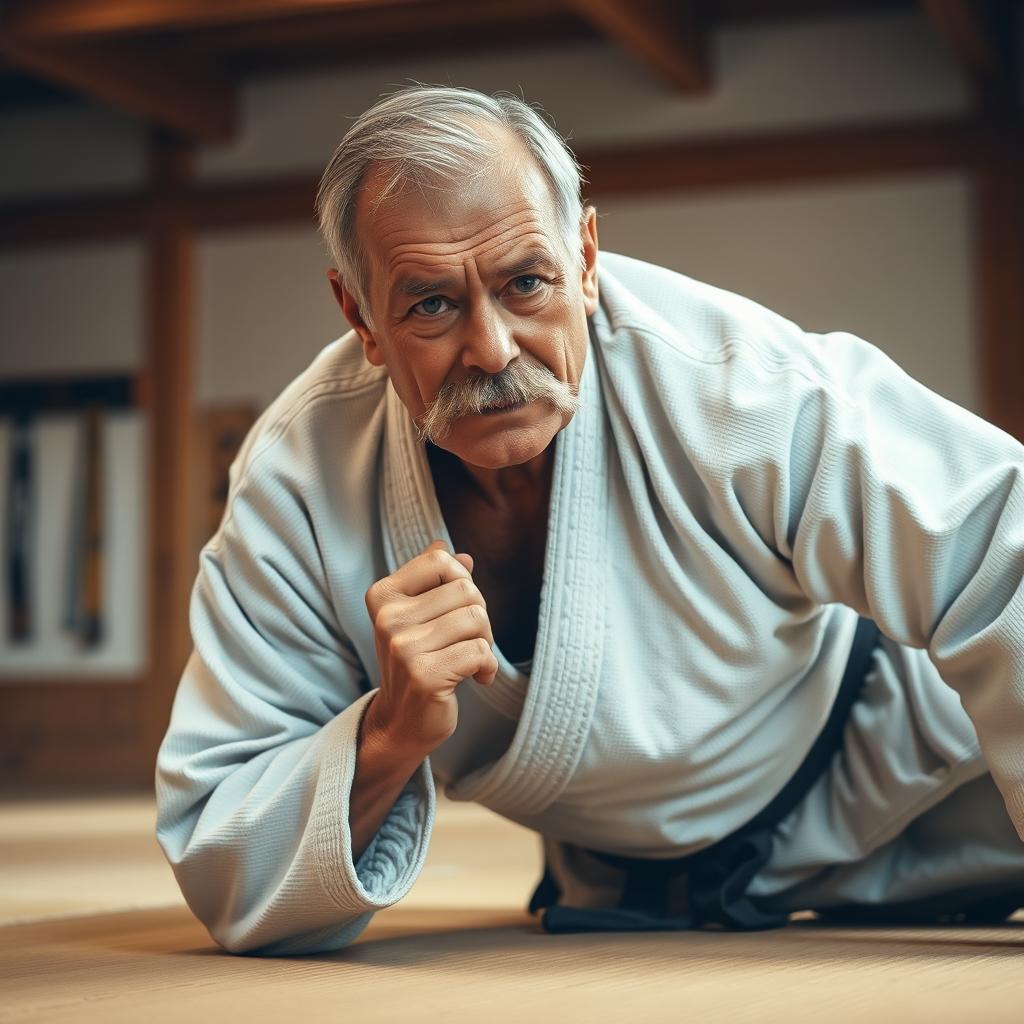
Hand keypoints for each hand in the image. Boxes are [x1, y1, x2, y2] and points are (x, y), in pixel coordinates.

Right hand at [362, 539, 497, 757]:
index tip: (458, 608)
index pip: (439, 562)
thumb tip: (461, 554)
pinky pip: (480, 651)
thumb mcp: (419, 617)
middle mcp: (388, 619)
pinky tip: (476, 678)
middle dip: (479, 615)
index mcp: (383, 596)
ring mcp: (403, 648)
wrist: (401, 722)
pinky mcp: (424, 676)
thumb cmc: (417, 662)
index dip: (462, 581)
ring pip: (476, 618)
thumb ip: (436, 583)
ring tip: (471, 659)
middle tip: (469, 640)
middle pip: (465, 590)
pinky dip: (487, 667)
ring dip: (485, 642)